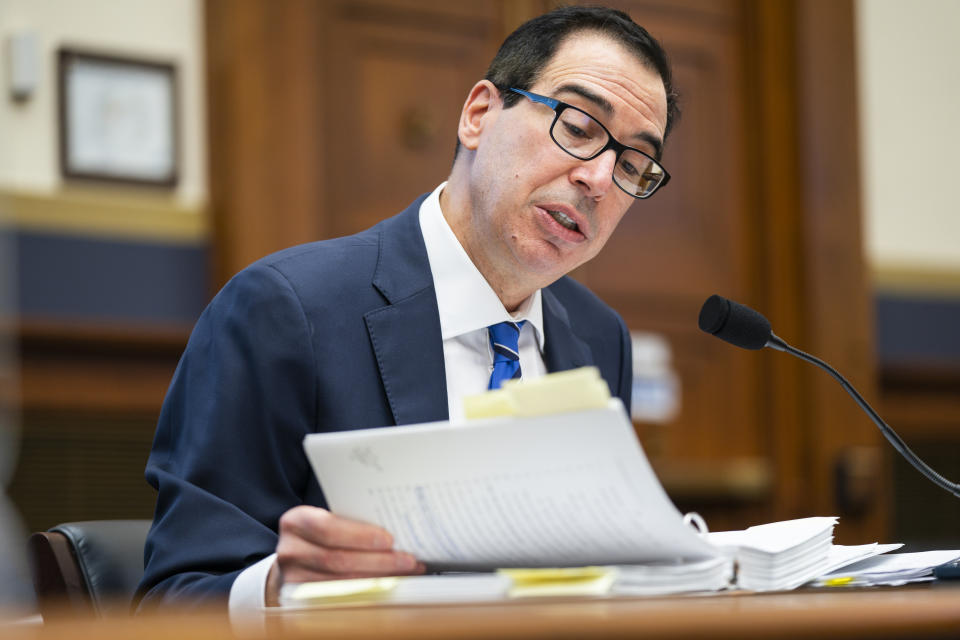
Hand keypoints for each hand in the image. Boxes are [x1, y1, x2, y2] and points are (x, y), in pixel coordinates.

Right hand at [265, 505, 424, 605]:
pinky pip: (340, 597)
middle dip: (377, 561)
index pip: (328, 528)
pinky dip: (367, 591)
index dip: (360, 536)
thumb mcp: (326, 518)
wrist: (293, 554)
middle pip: (337, 559)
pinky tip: (388, 584)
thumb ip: (350, 521)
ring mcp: (294, 577)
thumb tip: (394, 528)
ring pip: (340, 582)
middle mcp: (291, 550)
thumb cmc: (319, 531)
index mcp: (296, 521)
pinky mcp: (302, 598)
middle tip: (407, 560)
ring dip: (378, 578)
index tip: (389, 540)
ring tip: (404, 573)